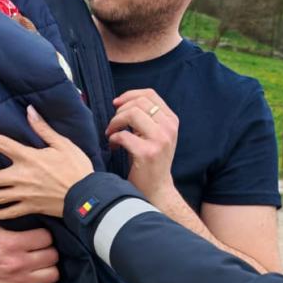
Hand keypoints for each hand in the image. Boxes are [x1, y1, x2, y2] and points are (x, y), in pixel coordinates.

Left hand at [0, 105, 93, 219]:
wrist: (86, 196)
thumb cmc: (76, 168)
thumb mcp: (62, 144)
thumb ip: (43, 128)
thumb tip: (30, 110)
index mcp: (28, 157)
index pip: (0, 143)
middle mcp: (21, 176)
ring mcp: (24, 194)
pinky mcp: (31, 207)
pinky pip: (11, 212)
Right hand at [0, 211, 58, 282]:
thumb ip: (8, 213)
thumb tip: (25, 204)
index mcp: (11, 243)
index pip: (46, 237)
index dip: (45, 234)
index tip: (40, 235)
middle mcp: (17, 262)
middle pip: (52, 255)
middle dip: (49, 249)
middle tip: (41, 248)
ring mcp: (17, 280)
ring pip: (52, 275)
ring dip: (50, 268)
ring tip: (43, 263)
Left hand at [106, 89, 178, 206]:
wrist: (157, 189)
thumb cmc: (151, 161)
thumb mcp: (156, 134)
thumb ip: (147, 117)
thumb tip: (122, 101)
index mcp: (171, 121)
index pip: (150, 94)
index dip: (130, 95)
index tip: (116, 103)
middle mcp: (169, 128)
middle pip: (139, 103)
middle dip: (120, 110)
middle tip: (113, 124)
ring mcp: (159, 140)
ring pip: (131, 114)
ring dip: (115, 122)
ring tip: (111, 133)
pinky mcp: (147, 153)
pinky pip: (123, 135)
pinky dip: (113, 138)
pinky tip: (113, 146)